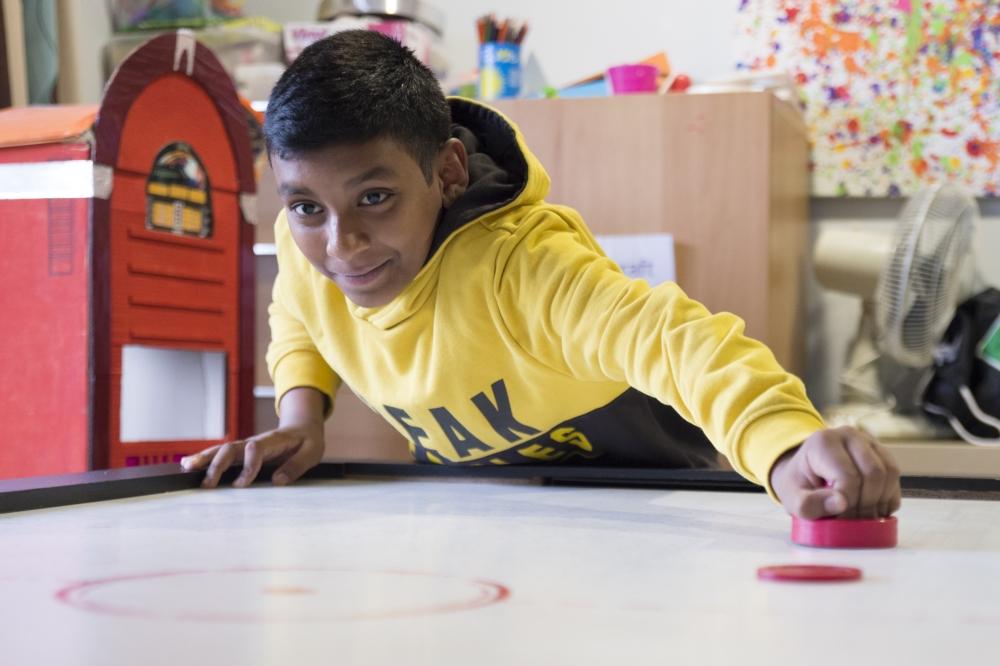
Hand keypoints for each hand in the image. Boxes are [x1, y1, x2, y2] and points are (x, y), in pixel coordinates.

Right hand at [180, 418, 324, 488]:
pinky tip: (188, 465)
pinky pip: (221, 454)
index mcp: (273, 441)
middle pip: (232, 449)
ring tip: (187, 469)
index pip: (255, 450)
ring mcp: (246, 446)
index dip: (247, 466)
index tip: (241, 485)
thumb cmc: (307, 441)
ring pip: (222, 450)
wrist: (303, 427)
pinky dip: (205, 458)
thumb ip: (296, 466)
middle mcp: (255, 442)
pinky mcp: (242, 452)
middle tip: (206, 484)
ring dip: (204, 459)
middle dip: (217, 465)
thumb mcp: (312, 452)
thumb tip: (277, 481)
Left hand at [769, 426, 900, 518]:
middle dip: (867, 504)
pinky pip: (895, 477)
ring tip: (863, 517)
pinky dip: (889, 498)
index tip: (840, 519)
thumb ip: (808, 504)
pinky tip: (873, 510)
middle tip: (854, 522)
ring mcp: (868, 442)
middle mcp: (848, 435)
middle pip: (873, 473)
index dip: (849, 504)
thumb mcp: (792, 497)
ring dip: (881, 502)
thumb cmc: (799, 485)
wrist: (805, 473)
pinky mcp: (881, 452)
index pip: (848, 476)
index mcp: (823, 442)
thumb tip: (840, 503)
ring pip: (889, 473)